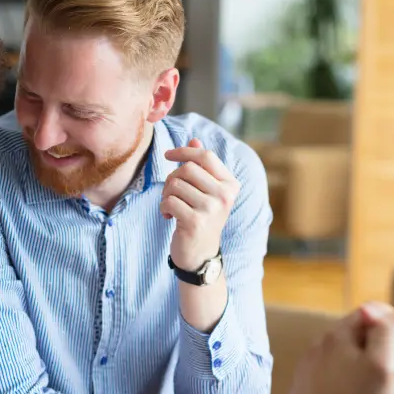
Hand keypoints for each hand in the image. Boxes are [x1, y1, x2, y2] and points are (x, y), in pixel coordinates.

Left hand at [162, 138, 239, 271]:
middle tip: (171, 193)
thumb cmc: (201, 218)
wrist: (200, 253)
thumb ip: (201, 167)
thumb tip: (194, 139)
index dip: (184, 151)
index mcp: (230, 184)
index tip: (168, 155)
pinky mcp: (195, 221)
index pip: (205, 155)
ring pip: (175, 184)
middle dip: (172, 178)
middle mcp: (225, 195)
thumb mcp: (205, 191)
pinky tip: (170, 217)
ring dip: (166, 195)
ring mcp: (211, 209)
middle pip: (187, 168)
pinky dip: (163, 207)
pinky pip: (169, 201)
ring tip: (172, 206)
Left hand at [289, 302, 393, 393]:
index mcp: (334, 336)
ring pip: (351, 363)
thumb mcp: (383, 366)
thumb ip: (389, 331)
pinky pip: (337, 384)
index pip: (373, 314)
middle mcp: (315, 349)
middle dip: (387, 355)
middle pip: (362, 340)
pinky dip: (355, 391)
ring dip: (373, 375)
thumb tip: (389, 315)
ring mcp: (307, 373)